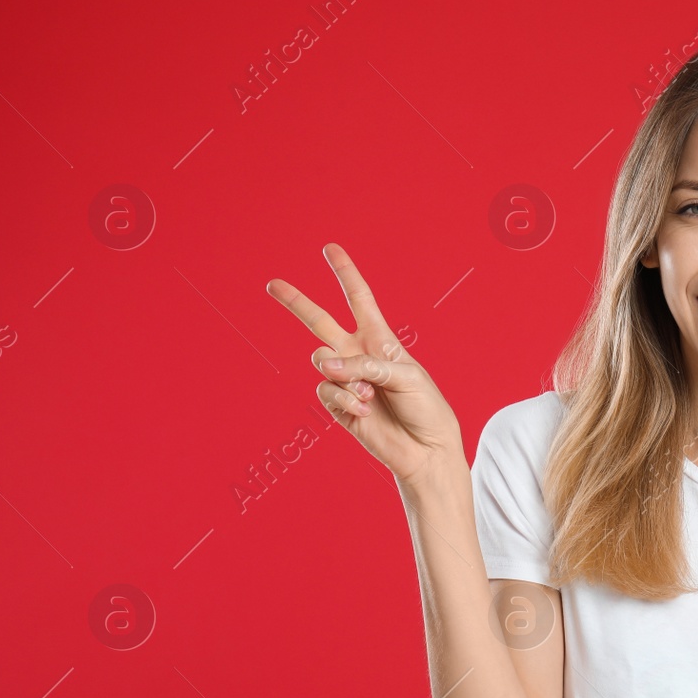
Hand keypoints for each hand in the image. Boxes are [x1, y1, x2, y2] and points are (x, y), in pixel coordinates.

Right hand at [266, 243, 462, 485]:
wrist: (425, 449)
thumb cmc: (425, 408)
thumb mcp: (404, 376)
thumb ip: (364, 365)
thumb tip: (324, 365)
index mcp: (380, 339)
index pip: (359, 299)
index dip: (345, 274)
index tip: (331, 249)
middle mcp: (358, 355)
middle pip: (320, 321)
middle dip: (297, 302)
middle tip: (272, 284)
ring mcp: (345, 380)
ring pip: (321, 360)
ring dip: (345, 376)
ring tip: (369, 396)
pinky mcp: (337, 405)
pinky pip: (326, 390)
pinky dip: (344, 399)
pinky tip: (364, 411)